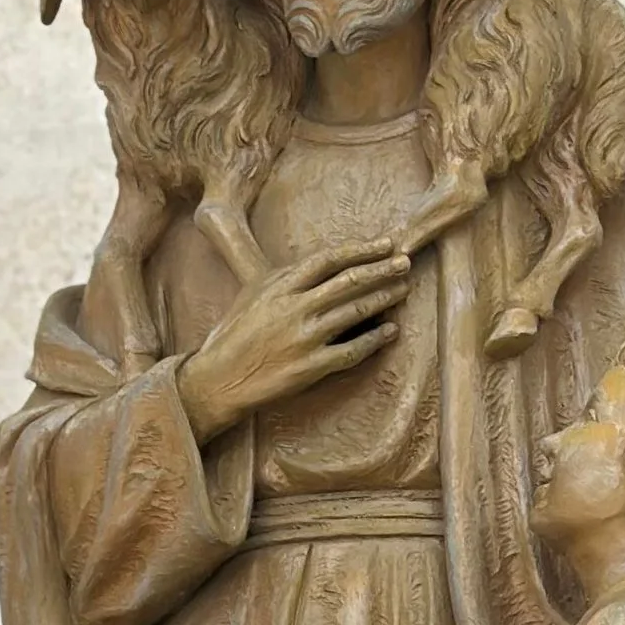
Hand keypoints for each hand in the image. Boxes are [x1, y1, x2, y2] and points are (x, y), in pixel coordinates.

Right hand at [176, 239, 414, 439]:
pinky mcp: (311, 368)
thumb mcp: (252, 295)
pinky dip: (375, 340)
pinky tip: (391, 331)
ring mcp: (304, 338)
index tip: (386, 244)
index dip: (361, 249)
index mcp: (279, 286)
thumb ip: (285, 278)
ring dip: (384, 298)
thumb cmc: (232, 336)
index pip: (329, 259)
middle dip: (382, 269)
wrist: (218, 380)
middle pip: (349, 281)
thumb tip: (321, 265)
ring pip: (355, 311)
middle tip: (406, 262)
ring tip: (403, 290)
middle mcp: (294, 308)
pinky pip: (353, 351)